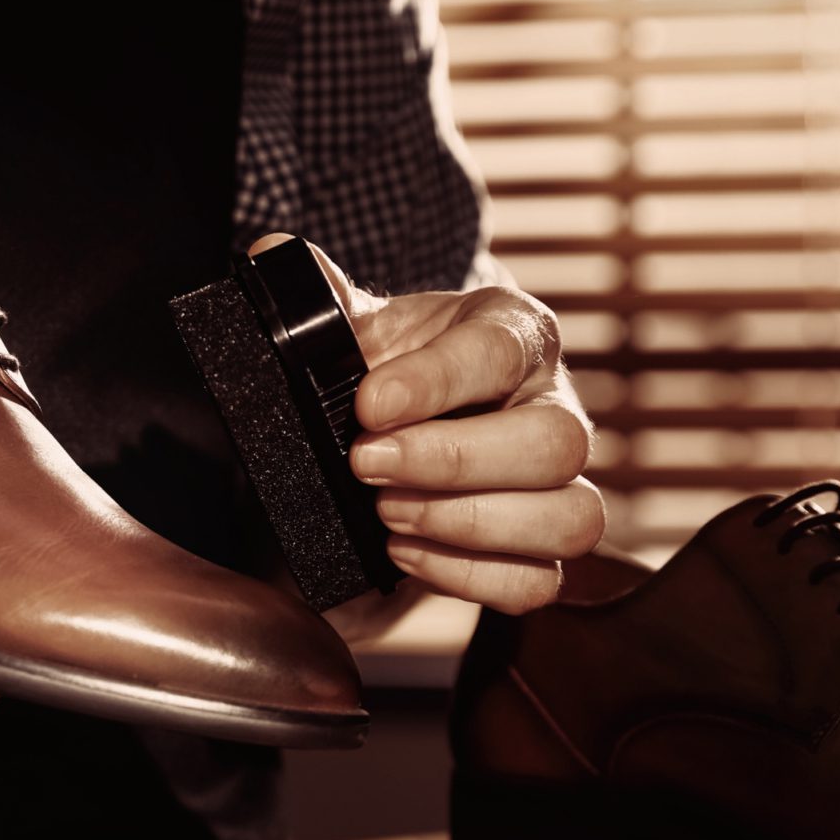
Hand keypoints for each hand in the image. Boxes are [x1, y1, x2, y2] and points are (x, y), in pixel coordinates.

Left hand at [251, 235, 602, 612]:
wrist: (396, 424)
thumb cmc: (387, 367)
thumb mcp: (354, 324)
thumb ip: (318, 293)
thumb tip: (269, 256)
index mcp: (513, 333)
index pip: (500, 352)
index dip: (435, 382)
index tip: (365, 406)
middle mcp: (553, 406)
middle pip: (557, 444)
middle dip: (453, 463)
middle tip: (366, 466)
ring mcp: (559, 485)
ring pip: (570, 518)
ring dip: (468, 526)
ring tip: (385, 515)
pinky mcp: (540, 549)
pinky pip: (538, 583)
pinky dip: (469, 578)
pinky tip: (403, 555)